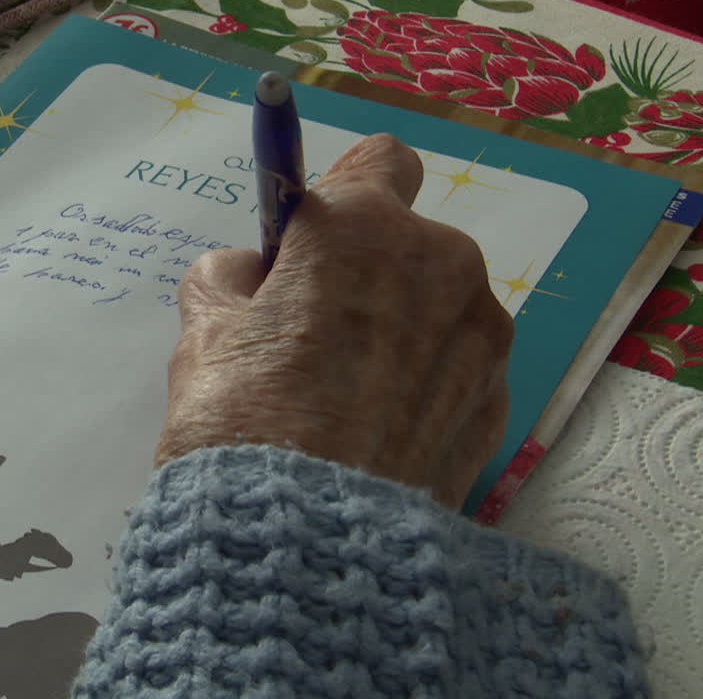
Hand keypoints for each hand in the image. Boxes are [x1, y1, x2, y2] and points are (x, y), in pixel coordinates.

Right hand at [156, 134, 512, 508]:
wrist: (308, 543)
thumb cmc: (242, 419)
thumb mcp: (203, 332)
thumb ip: (229, 277)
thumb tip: (253, 274)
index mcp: (362, 228)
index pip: (379, 159)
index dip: (341, 191)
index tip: (311, 234)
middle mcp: (441, 264)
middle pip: (407, 240)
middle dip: (366, 270)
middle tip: (309, 333)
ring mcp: (480, 335)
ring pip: (437, 305)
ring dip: (400, 326)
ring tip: (345, 396)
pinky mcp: (500, 401)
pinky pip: (455, 367)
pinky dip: (423, 383)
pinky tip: (378, 431)